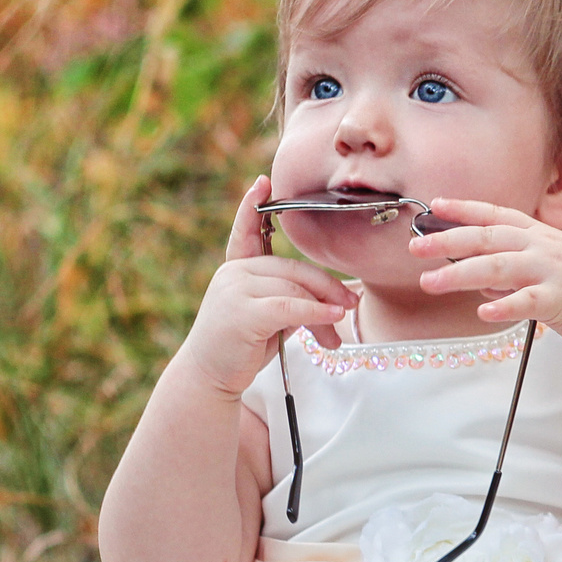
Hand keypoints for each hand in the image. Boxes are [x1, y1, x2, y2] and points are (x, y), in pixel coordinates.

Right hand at [174, 175, 354, 396]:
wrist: (209, 378)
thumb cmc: (240, 347)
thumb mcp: (267, 317)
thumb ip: (290, 300)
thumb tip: (335, 306)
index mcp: (237, 269)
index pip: (246, 232)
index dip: (251, 207)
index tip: (262, 182)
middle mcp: (233, 273)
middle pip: (293, 269)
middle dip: (326, 289)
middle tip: (351, 305)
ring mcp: (235, 290)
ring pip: (295, 289)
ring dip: (324, 311)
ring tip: (335, 338)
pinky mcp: (244, 313)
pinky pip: (291, 306)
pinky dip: (317, 312)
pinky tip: (333, 317)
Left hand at [409, 198, 561, 348]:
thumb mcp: (546, 266)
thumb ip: (510, 268)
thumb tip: (475, 279)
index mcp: (537, 234)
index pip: (495, 214)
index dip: (463, 208)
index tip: (433, 205)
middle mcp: (541, 246)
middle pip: (487, 238)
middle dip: (447, 240)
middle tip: (415, 247)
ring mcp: (550, 271)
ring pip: (497, 268)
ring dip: (459, 275)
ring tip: (428, 283)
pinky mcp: (560, 299)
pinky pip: (527, 301)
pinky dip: (503, 306)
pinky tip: (482, 312)